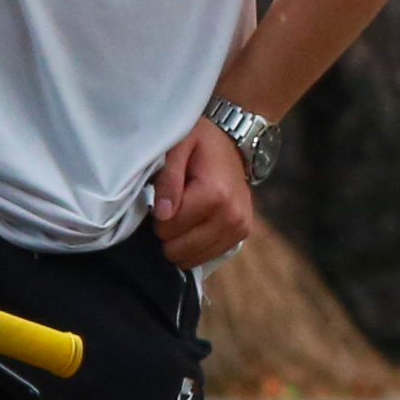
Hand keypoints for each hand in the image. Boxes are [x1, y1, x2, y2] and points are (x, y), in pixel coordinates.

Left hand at [151, 116, 257, 271]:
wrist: (234, 142)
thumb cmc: (201, 142)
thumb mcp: (178, 148)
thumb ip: (168, 179)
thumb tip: (162, 214)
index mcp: (214, 195)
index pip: (168, 228)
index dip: (157, 217)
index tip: (163, 199)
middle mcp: (231, 217)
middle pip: (179, 249)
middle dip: (168, 233)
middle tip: (173, 209)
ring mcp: (239, 228)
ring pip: (192, 258)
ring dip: (181, 241)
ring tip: (185, 215)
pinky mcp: (242, 234)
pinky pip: (207, 256)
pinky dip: (195, 246)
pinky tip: (196, 225)